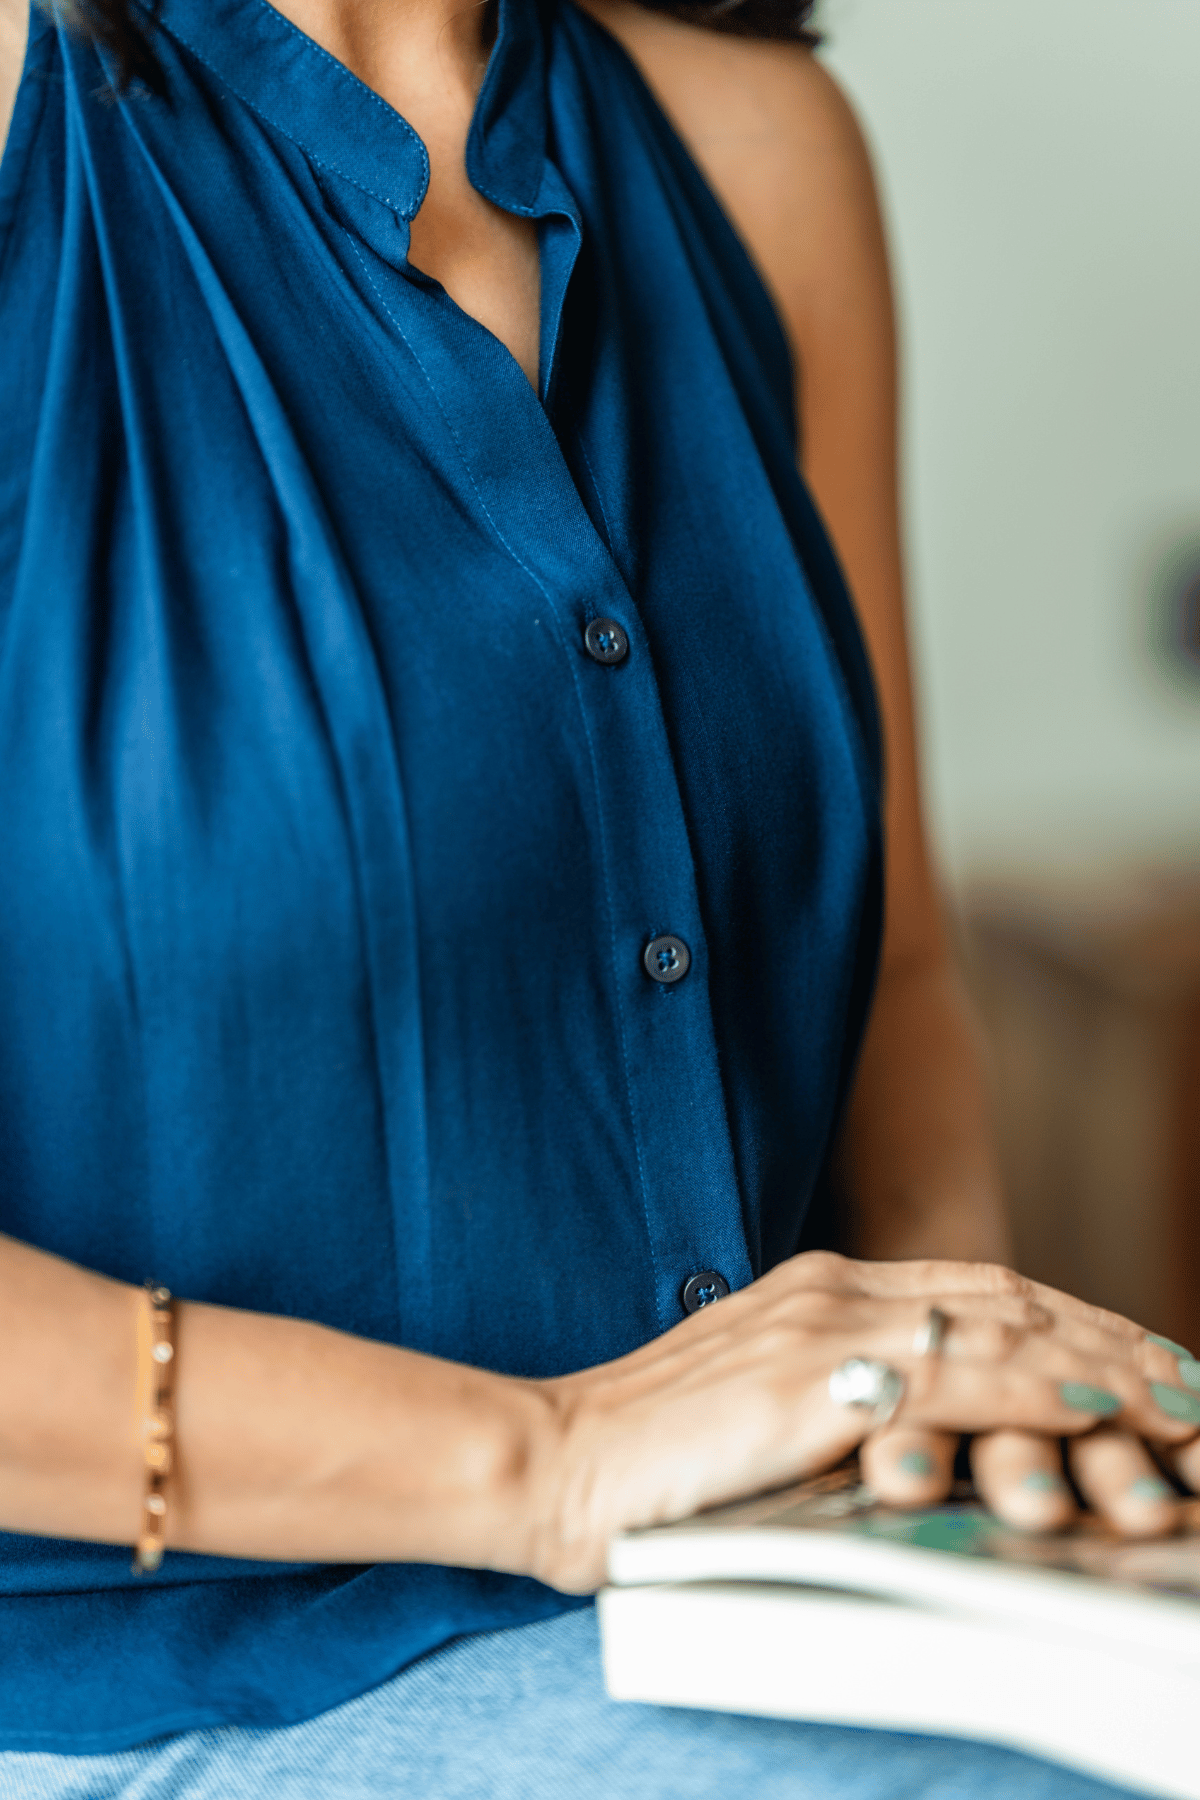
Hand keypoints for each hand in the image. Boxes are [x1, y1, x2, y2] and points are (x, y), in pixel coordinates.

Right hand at [526, 1253, 1199, 1591]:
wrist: (553, 1458)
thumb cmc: (646, 1453)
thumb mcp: (758, 1407)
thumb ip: (837, 1398)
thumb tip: (917, 1432)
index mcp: (817, 1290)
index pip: (975, 1291)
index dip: (1066, 1321)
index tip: (1132, 1357)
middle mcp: (831, 1292)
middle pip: (1006, 1298)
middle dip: (1107, 1337)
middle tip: (1185, 1379)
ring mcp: (823, 1329)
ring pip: (999, 1333)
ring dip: (1101, 1366)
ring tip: (1177, 1401)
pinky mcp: (812, 1385)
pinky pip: (956, 1384)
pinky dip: (1039, 1397)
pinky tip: (1098, 1416)